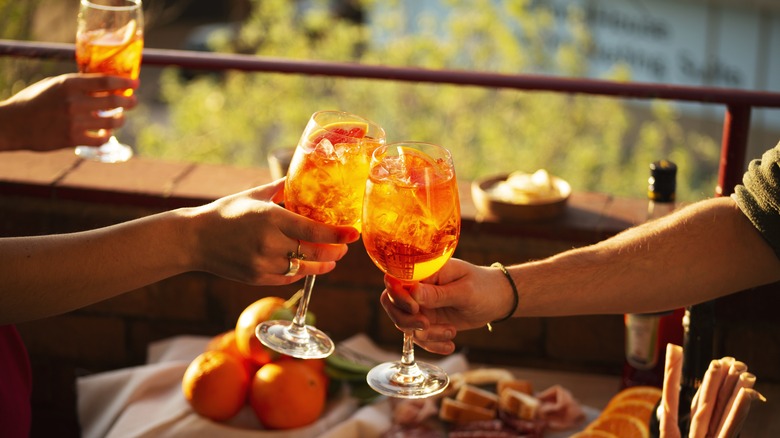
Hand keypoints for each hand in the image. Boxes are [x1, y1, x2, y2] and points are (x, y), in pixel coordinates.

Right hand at [0, 73, 137, 151]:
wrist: (12, 124)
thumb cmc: (33, 101)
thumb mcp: (54, 85)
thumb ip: (77, 85)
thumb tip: (104, 84)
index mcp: (69, 84)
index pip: (106, 82)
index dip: (125, 83)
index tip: (135, 84)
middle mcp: (73, 102)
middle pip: (114, 102)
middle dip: (129, 102)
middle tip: (133, 102)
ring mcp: (74, 121)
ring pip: (111, 122)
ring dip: (120, 120)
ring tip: (120, 118)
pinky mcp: (72, 139)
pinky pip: (101, 140)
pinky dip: (106, 136)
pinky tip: (106, 133)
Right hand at [187, 179, 360, 285]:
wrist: (194, 239)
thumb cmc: (225, 212)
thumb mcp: (254, 194)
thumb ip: (282, 188)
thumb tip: (303, 174)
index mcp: (270, 218)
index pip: (313, 231)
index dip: (338, 234)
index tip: (353, 234)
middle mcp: (268, 242)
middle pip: (313, 253)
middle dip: (335, 252)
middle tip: (344, 248)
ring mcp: (262, 263)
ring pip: (303, 268)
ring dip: (322, 266)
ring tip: (331, 260)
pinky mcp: (256, 278)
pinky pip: (287, 277)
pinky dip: (300, 272)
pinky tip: (307, 266)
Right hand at [380, 258, 509, 354]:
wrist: (498, 299)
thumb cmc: (484, 287)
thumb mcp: (464, 291)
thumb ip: (438, 293)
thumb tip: (412, 292)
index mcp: (425, 272)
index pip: (396, 281)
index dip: (398, 297)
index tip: (416, 309)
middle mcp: (418, 288)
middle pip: (392, 305)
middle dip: (406, 320)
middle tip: (426, 325)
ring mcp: (422, 306)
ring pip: (405, 325)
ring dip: (427, 335)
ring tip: (452, 332)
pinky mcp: (428, 322)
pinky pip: (419, 337)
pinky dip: (433, 345)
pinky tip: (450, 345)